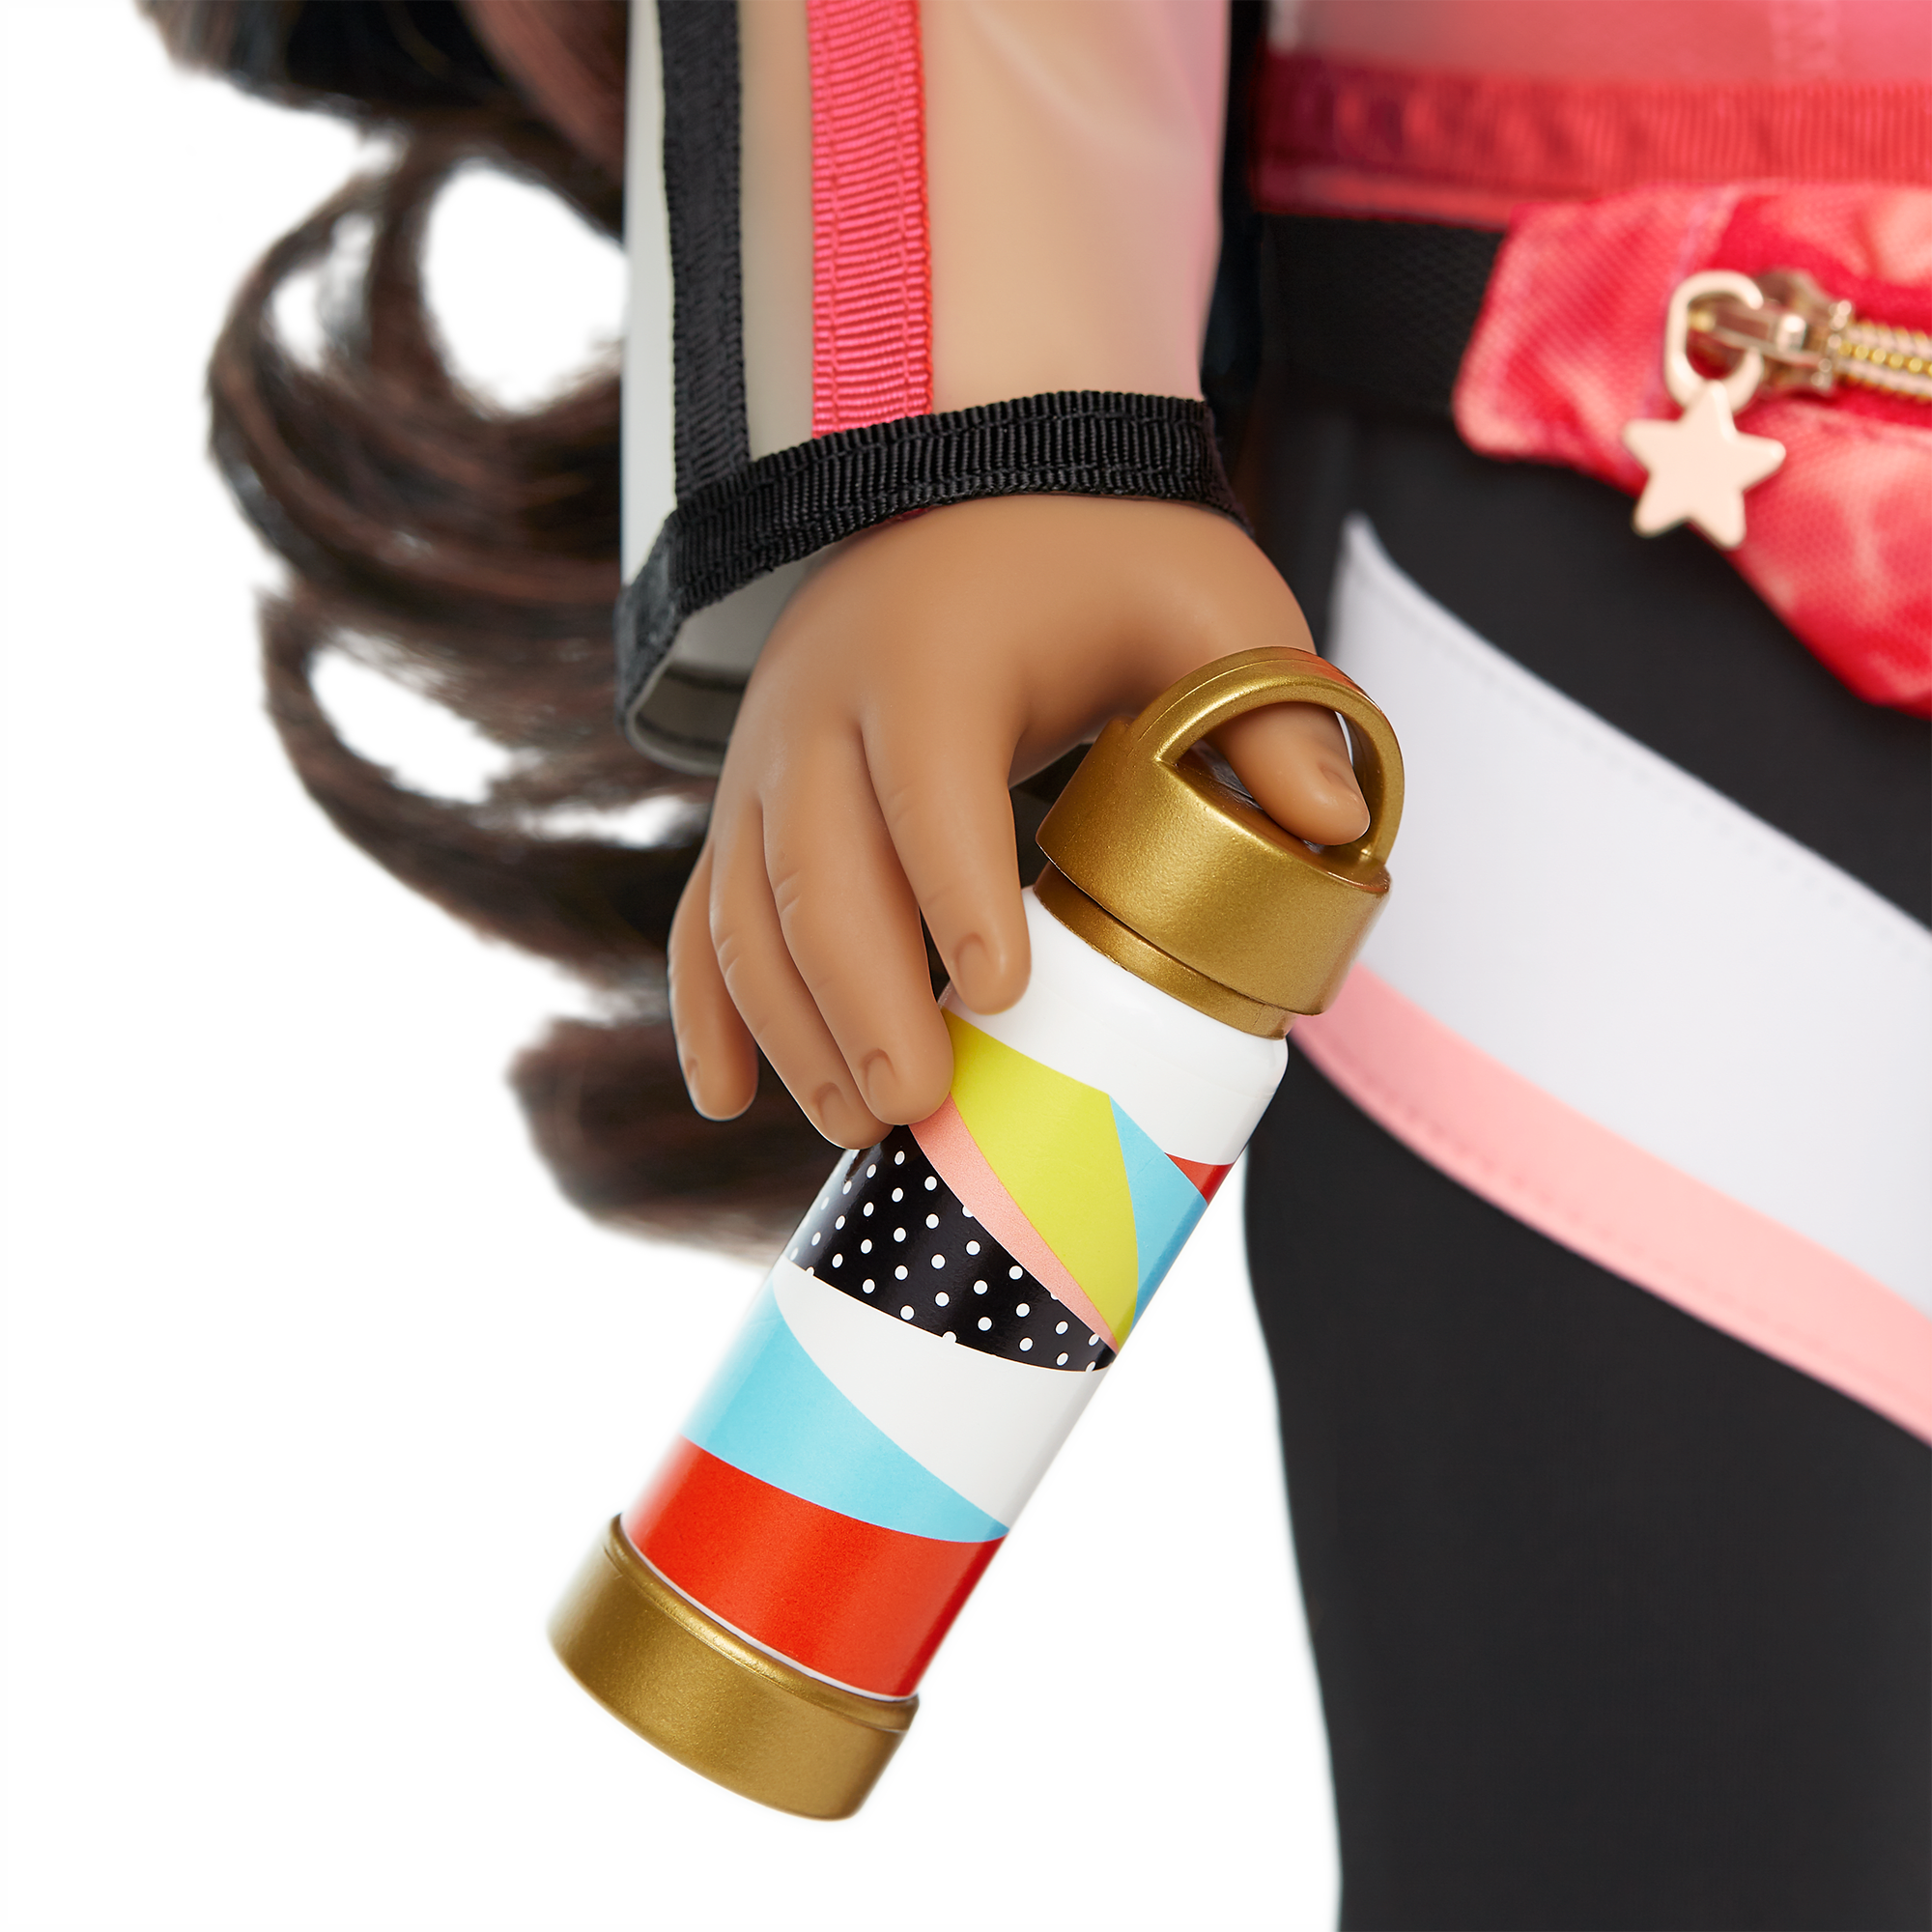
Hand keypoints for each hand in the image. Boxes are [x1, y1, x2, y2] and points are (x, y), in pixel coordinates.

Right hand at [667, 494, 1368, 1146]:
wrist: (973, 490)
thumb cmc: (1099, 561)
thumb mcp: (1209, 606)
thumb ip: (1274, 710)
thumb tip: (1332, 829)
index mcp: (937, 653)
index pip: (932, 776)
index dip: (958, 886)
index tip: (1004, 993)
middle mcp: (825, 702)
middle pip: (818, 866)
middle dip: (863, 998)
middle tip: (919, 1105)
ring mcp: (770, 756)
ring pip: (747, 906)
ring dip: (791, 1025)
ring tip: (858, 1129)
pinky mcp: (751, 799)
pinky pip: (705, 910)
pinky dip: (708, 1008)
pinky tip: (724, 1098)